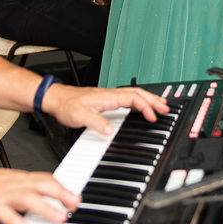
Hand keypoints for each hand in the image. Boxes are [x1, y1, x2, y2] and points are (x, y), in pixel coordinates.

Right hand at [0, 167, 79, 223]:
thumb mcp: (3, 186)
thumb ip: (22, 192)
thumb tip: (41, 200)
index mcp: (16, 179)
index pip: (43, 178)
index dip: (61, 188)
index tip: (75, 198)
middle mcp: (11, 184)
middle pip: (40, 184)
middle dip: (60, 193)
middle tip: (74, 204)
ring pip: (25, 197)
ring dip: (45, 207)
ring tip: (59, 217)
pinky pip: (2, 213)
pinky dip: (13, 220)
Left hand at [42, 84, 169, 135]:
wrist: (56, 99)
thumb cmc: (66, 105)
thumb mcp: (79, 116)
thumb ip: (96, 122)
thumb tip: (111, 130)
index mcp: (107, 97)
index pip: (132, 98)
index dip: (145, 106)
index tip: (153, 116)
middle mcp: (110, 95)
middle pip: (137, 93)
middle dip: (153, 99)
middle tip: (166, 108)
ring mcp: (108, 97)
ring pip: (133, 94)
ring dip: (148, 98)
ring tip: (160, 104)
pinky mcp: (105, 100)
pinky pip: (127, 98)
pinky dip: (138, 101)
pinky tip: (140, 107)